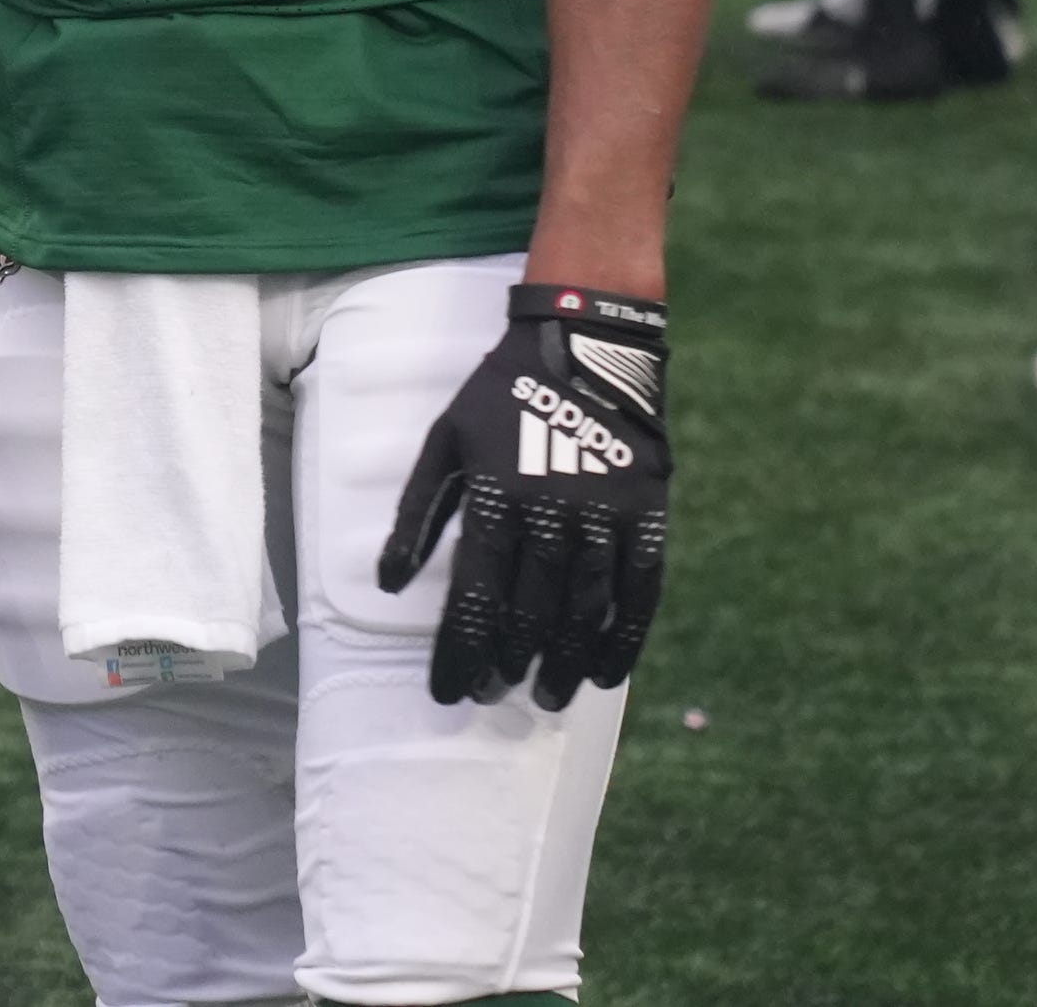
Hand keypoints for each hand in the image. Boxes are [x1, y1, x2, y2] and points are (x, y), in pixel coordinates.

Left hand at [376, 284, 669, 710]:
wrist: (585, 339)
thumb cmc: (502, 394)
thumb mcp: (445, 439)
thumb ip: (417, 513)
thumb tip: (388, 584)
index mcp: (496, 496)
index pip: (473, 595)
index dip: (460, 650)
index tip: (451, 691)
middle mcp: (552, 512)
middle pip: (529, 609)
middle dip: (509, 661)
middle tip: (497, 696)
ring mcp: (606, 514)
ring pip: (584, 608)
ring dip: (565, 661)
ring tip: (549, 697)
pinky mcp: (648, 512)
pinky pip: (640, 590)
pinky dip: (625, 637)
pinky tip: (607, 672)